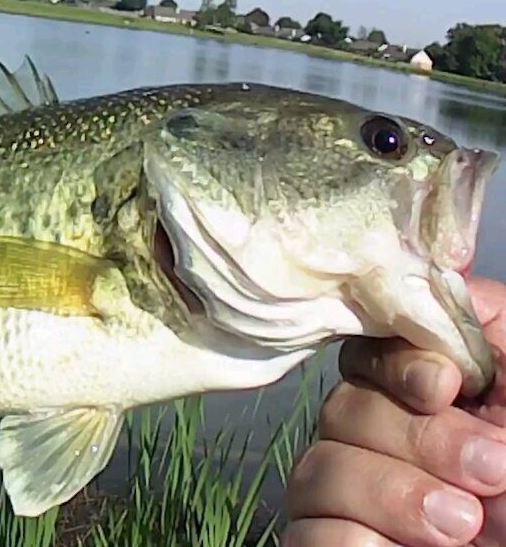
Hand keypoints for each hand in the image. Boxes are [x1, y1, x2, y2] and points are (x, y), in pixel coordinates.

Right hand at [284, 277, 505, 546]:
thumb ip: (492, 328)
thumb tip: (441, 274)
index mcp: (432, 405)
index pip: (369, 355)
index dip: (395, 364)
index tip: (446, 386)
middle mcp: (384, 446)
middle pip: (341, 409)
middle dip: (417, 439)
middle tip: (491, 472)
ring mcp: (353, 504)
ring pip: (317, 470)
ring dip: (392, 496)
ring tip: (464, 527)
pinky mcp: (332, 546)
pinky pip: (307, 533)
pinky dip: (354, 540)